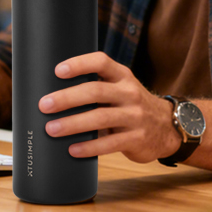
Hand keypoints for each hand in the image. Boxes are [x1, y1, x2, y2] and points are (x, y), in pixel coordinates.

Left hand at [41, 51, 179, 162]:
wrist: (167, 127)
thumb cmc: (130, 105)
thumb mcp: (120, 88)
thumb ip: (96, 86)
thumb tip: (53, 93)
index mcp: (122, 76)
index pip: (100, 62)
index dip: (79, 64)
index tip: (58, 71)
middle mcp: (129, 92)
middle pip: (95, 91)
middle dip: (67, 98)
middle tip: (44, 105)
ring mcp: (135, 116)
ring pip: (100, 118)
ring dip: (72, 124)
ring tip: (51, 129)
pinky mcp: (136, 138)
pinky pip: (110, 143)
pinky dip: (89, 147)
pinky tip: (72, 150)